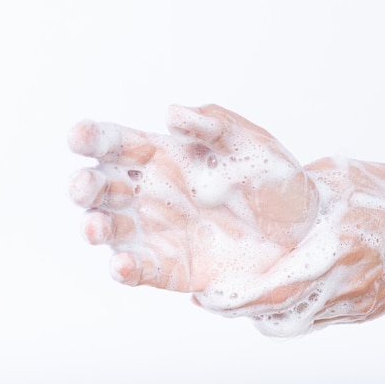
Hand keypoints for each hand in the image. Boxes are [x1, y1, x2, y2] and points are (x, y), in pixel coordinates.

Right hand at [68, 105, 318, 295]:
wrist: (304, 229)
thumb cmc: (274, 179)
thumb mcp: (249, 142)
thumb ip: (212, 123)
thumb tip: (171, 113)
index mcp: (165, 157)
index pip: (118, 144)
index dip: (93, 138)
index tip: (79, 135)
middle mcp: (153, 195)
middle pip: (101, 188)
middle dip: (85, 186)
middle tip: (85, 186)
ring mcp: (158, 233)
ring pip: (110, 230)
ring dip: (95, 228)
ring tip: (96, 226)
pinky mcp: (172, 269)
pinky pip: (140, 270)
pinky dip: (125, 269)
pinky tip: (123, 264)